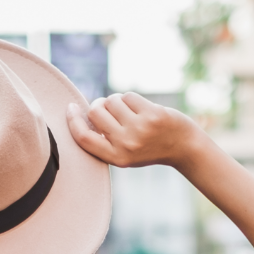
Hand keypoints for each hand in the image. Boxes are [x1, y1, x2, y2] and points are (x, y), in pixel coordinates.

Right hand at [65, 93, 204, 170]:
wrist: (183, 147)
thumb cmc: (149, 148)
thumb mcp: (124, 153)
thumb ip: (105, 139)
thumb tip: (84, 113)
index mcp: (115, 157)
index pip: (84, 138)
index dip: (73, 121)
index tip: (70, 108)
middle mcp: (125, 144)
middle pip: (95, 112)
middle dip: (99, 105)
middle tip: (109, 109)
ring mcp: (139, 129)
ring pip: (111, 100)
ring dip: (117, 101)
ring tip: (129, 111)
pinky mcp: (151, 115)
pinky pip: (128, 96)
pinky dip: (131, 99)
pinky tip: (141, 108)